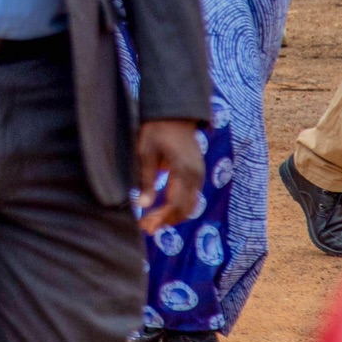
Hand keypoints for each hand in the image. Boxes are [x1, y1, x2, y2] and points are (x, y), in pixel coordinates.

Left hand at [133, 118, 203, 233]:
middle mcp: (195, 176)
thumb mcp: (146, 153)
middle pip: (184, 209)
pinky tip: (162, 210)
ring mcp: (199, 175)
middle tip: (146, 228)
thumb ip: (146, 180)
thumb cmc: (157, 130)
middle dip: (166, 221)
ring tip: (151, 222)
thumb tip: (142, 205)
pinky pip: (191, 197)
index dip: (161, 218)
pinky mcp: (197, 174)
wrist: (175, 114)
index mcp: (183, 170)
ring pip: (189, 205)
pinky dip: (178, 207)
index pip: (175, 204)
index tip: (145, 225)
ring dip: (172, 216)